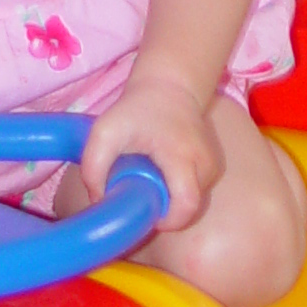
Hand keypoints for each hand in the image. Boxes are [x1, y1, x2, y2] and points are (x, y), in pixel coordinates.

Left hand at [80, 76, 223, 232]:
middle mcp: (204, 163)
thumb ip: (93, 167)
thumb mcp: (104, 131)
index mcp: (182, 156)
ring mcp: (212, 165)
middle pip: (191, 208)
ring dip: (171, 200)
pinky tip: (164, 174)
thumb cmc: (136, 109)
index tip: (150, 214)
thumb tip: (99, 200)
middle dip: (167, 212)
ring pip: (193, 201)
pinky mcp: (213, 166)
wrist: (170, 86)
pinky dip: (179, 190)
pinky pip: (196, 191)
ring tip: (151, 178)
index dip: (170, 220)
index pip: (187, 204)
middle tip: (144, 195)